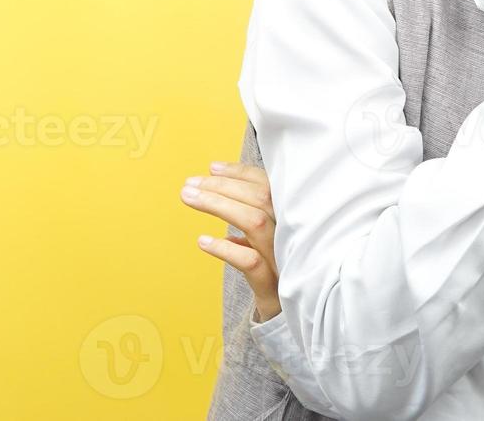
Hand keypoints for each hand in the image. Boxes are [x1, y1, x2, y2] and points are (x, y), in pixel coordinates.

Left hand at [180, 162, 281, 322]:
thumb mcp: (267, 238)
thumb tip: (215, 181)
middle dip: (222, 186)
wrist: (294, 315)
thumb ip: (249, 211)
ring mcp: (283, 258)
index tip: (212, 168)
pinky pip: (250, 262)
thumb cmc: (276, 268)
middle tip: (189, 184)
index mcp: (291, 218)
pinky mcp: (273, 286)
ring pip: (255, 223)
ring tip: (189, 198)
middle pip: (259, 199)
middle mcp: (291, 233)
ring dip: (219, 206)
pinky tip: (203, 241)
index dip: (240, 172)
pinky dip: (226, 249)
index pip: (268, 184)